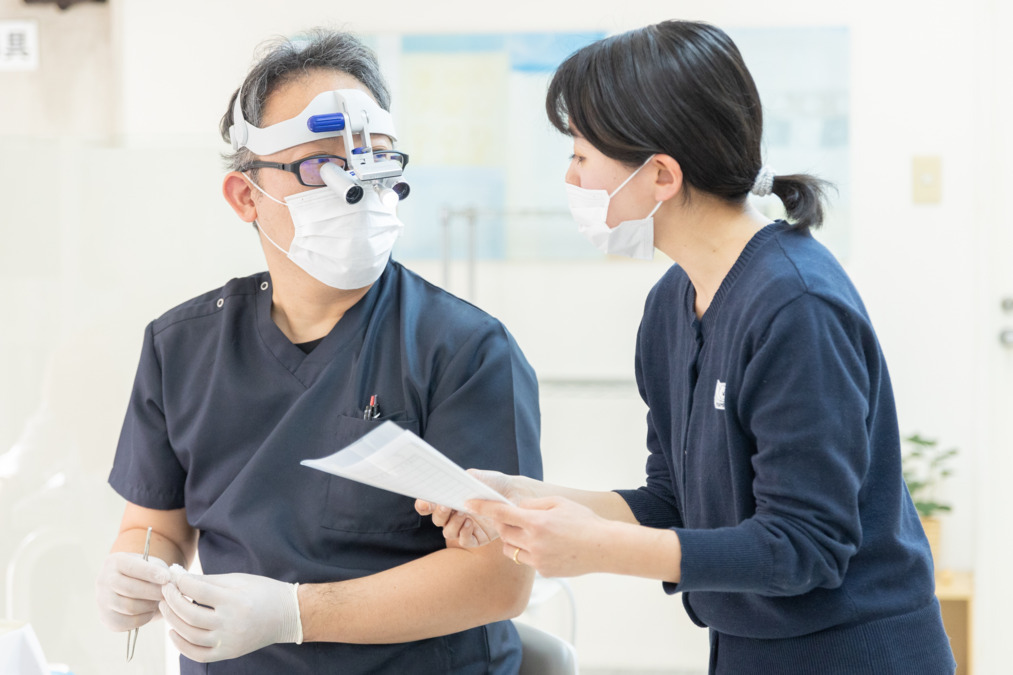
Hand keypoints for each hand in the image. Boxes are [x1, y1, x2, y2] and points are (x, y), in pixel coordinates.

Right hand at [95, 552, 169, 631]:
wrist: (128, 586)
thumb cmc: (144, 573)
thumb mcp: (152, 564)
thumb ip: (160, 570)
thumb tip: (170, 582)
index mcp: (114, 562)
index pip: (132, 567)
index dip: (150, 573)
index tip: (166, 578)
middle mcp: (103, 580)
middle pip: (130, 589)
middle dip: (153, 592)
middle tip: (167, 594)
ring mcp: (102, 600)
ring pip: (129, 607)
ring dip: (149, 606)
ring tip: (158, 602)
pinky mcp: (105, 618)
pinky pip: (126, 622)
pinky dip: (143, 619)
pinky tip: (150, 611)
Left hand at [160, 569, 301, 662]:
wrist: (287, 615)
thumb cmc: (263, 592)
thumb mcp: (238, 580)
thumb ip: (208, 580)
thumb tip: (179, 576)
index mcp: (235, 600)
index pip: (198, 591)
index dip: (182, 582)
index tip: (174, 577)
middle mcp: (232, 623)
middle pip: (190, 614)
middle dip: (172, 600)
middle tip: (165, 590)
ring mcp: (229, 641)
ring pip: (190, 635)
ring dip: (172, 620)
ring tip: (166, 608)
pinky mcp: (228, 652)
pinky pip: (198, 654)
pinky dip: (181, 645)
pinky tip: (174, 631)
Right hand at [415, 470, 538, 547]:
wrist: (515, 493)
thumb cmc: (493, 483)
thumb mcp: (476, 477)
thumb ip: (461, 479)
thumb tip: (448, 484)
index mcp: (449, 499)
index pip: (429, 505)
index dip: (423, 505)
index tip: (425, 502)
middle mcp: (454, 515)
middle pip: (437, 519)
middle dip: (439, 513)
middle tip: (446, 505)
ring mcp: (465, 527)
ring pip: (448, 532)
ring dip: (452, 523)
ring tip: (463, 513)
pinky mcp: (477, 538)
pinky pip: (464, 541)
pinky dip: (464, 534)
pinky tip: (469, 523)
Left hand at [468, 495, 613, 577]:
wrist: (603, 547)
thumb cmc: (584, 522)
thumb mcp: (559, 503)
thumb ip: (534, 505)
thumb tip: (516, 508)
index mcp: (537, 522)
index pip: (502, 513)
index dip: (483, 507)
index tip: (470, 503)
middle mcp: (534, 542)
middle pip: (504, 532)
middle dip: (504, 524)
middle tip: (514, 519)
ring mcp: (538, 560)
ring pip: (511, 550)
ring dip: (514, 540)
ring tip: (532, 534)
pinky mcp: (543, 572)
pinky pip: (527, 561)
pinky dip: (530, 553)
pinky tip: (548, 547)